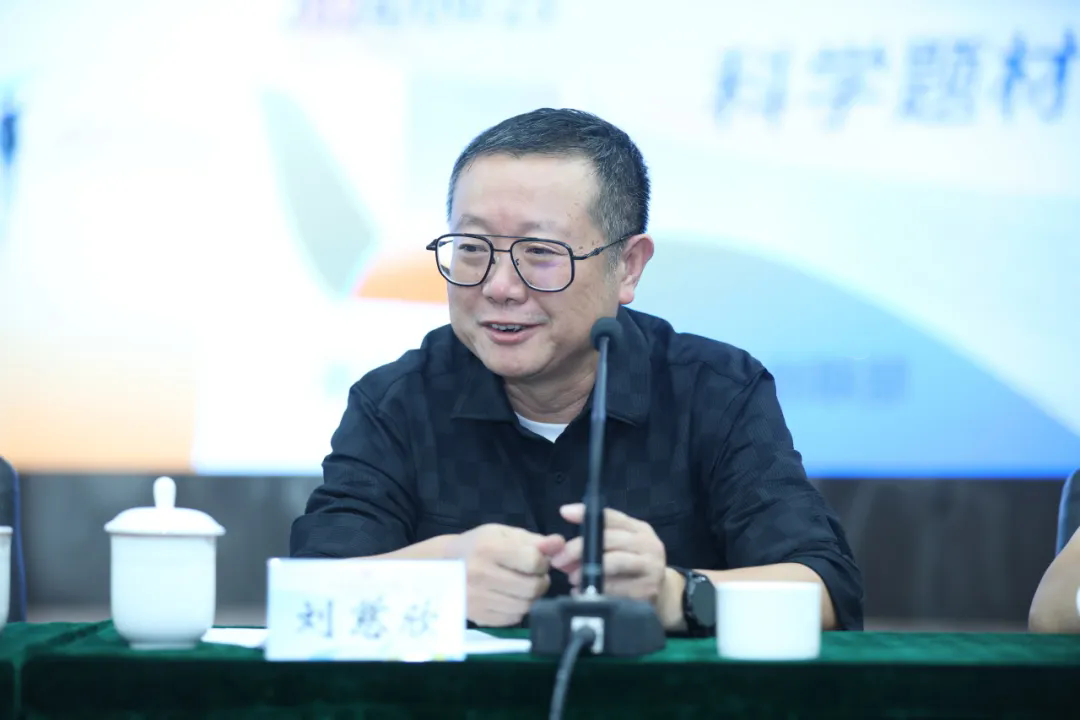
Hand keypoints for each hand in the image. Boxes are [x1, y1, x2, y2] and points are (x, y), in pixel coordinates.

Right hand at [446, 524, 565, 626]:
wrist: (440, 566)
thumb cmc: (476, 545)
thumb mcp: (502, 534)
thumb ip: (533, 540)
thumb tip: (560, 543)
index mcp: (489, 549)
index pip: (533, 561)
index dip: (542, 561)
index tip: (536, 560)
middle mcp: (482, 575)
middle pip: (532, 587)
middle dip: (541, 581)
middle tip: (533, 575)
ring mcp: (478, 599)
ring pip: (525, 606)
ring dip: (532, 597)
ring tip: (523, 586)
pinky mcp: (478, 617)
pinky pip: (513, 618)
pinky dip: (518, 609)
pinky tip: (511, 597)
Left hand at [550, 504, 668, 605]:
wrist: (663, 595)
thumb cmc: (631, 568)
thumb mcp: (618, 549)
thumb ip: (591, 543)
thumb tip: (556, 547)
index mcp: (639, 529)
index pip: (612, 516)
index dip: (587, 514)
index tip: (564, 513)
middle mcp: (649, 544)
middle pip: (610, 538)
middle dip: (580, 548)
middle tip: (559, 560)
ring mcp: (652, 567)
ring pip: (615, 562)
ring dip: (588, 571)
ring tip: (572, 579)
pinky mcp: (648, 590)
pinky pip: (617, 588)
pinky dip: (597, 590)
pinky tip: (585, 594)